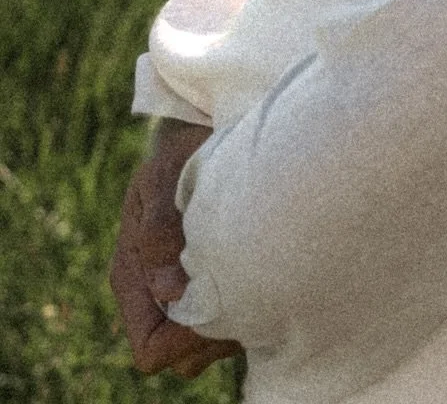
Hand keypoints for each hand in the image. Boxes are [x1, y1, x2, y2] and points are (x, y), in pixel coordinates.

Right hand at [109, 119, 242, 378]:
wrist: (199, 135)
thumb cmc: (178, 155)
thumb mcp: (161, 181)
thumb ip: (158, 232)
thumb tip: (168, 290)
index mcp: (132, 277)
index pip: (150, 348)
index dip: (182, 341)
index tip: (220, 306)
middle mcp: (155, 295)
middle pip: (185, 357)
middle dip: (217, 335)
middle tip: (253, 289)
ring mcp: (183, 293)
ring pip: (210, 345)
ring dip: (237, 320)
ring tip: (262, 273)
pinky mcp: (212, 284)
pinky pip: (230, 321)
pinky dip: (250, 305)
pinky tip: (268, 268)